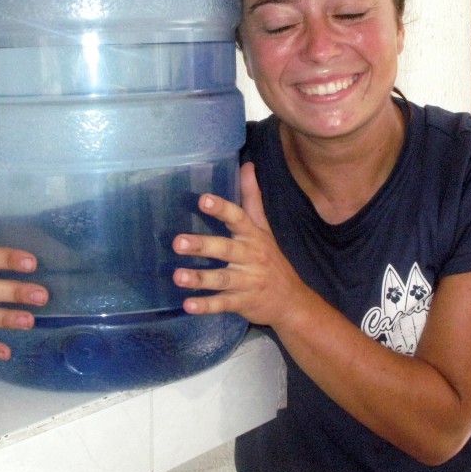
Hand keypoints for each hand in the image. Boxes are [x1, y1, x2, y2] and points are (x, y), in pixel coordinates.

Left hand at [172, 162, 308, 328]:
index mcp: (253, 237)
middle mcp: (250, 257)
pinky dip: (206, 306)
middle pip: (226, 250)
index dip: (222, 209)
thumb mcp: (264, 228)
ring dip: (200, 279)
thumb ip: (252, 198)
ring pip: (222, 279)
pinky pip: (223, 304)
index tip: (203, 200)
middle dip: (203, 246)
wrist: (292, 301)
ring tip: (177, 276)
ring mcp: (247, 282)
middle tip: (178, 242)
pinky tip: (188, 305)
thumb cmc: (272, 259)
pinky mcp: (242, 303)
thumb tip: (247, 165)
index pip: (239, 219)